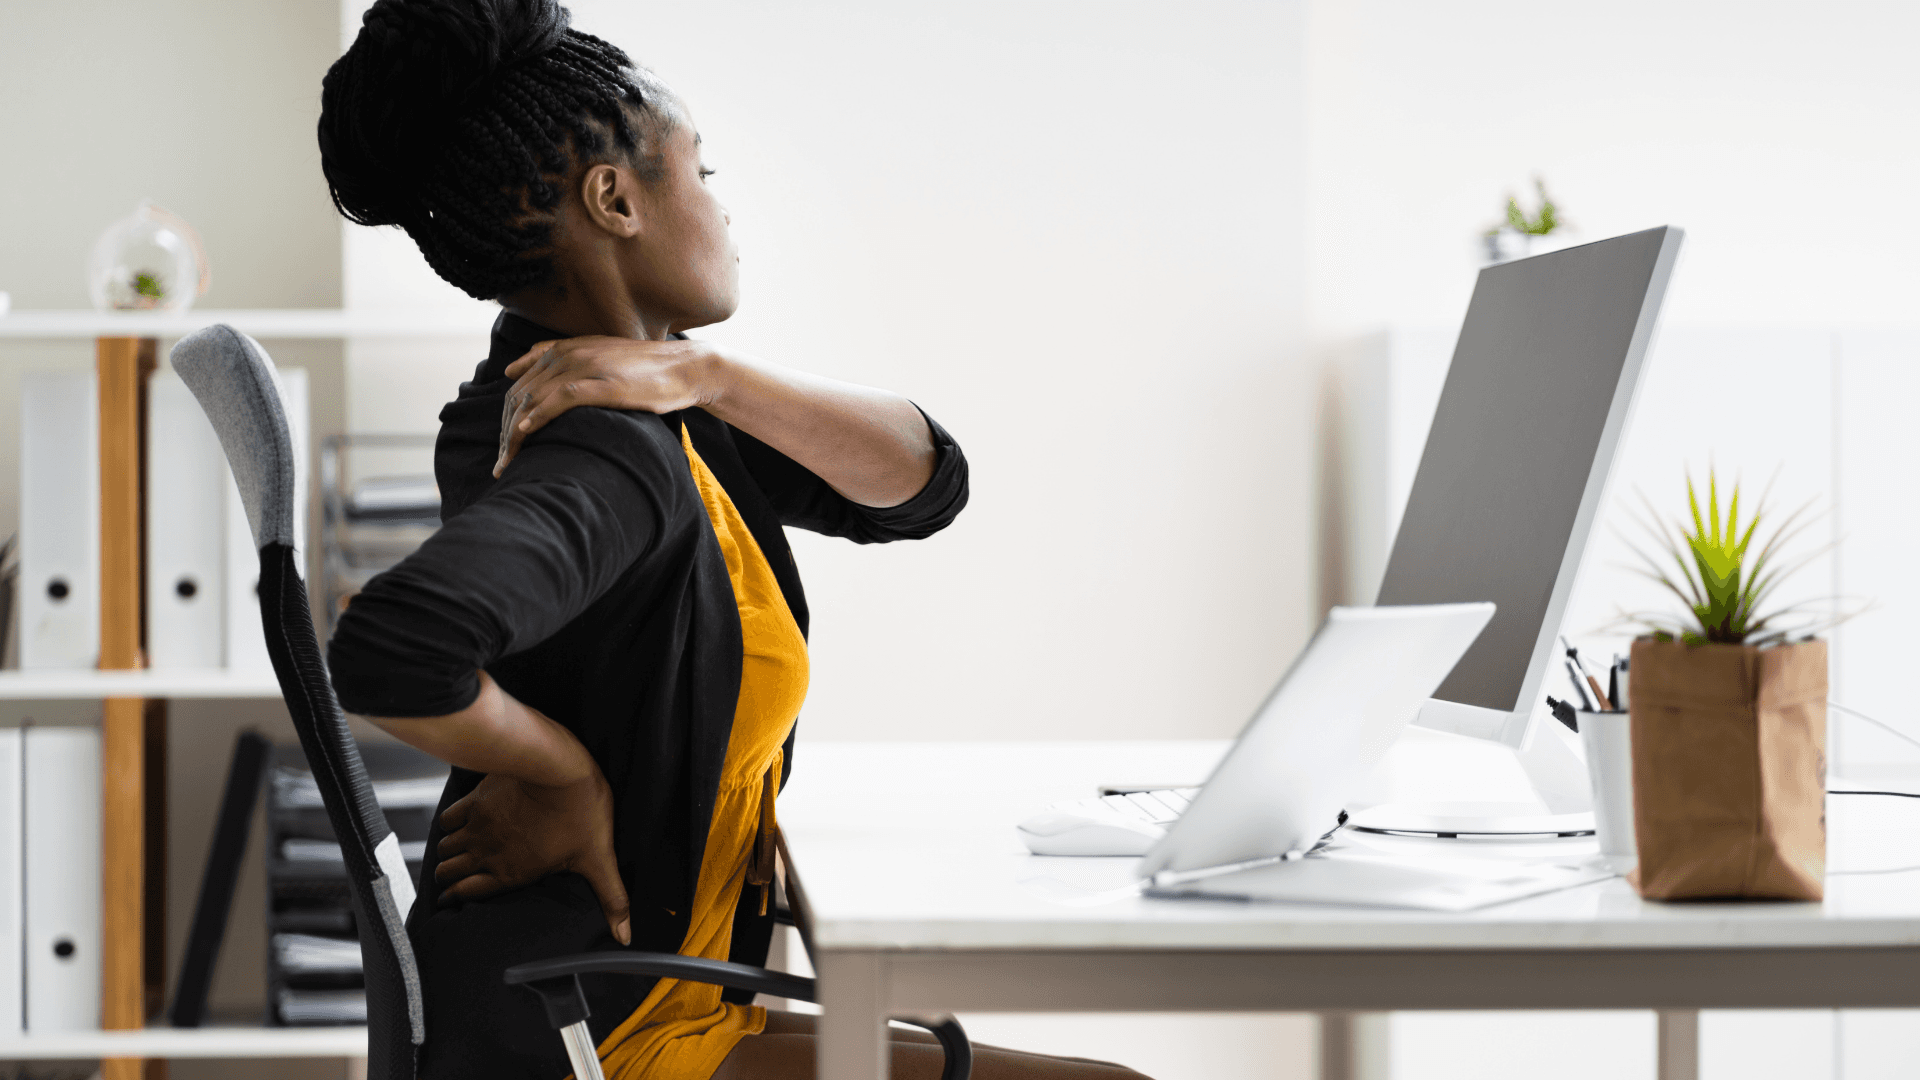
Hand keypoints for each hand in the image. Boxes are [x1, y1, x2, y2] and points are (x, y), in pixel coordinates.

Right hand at [433, 767, 632, 944]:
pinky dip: (447, 825)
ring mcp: (478, 826)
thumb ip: (611, 898)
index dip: (455, 899)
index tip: (448, 901)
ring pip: (447, 847)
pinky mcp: (475, 799)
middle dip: (447, 878)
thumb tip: (625, 935)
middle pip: (450, 871)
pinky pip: (448, 818)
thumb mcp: (599, 859)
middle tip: (448, 879)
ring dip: (447, 854)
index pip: (469, 893)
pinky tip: (454, 825)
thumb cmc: (579, 811)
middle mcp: (487, 853)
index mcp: (511, 872)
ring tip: (450, 856)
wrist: (556, 767)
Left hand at [495, 336, 723, 475]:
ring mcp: (585, 367)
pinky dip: (538, 416)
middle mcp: (569, 353)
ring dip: (515, 433)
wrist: (685, 368)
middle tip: (502, 462)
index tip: (504, 445)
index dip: (506, 415)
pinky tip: (527, 433)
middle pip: (520, 394)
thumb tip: (524, 373)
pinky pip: (558, 399)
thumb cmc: (645, 371)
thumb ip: (566, 362)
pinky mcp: (601, 383)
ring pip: (533, 398)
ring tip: (509, 461)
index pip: (520, 382)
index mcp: (565, 348)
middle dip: (506, 431)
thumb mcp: (601, 359)